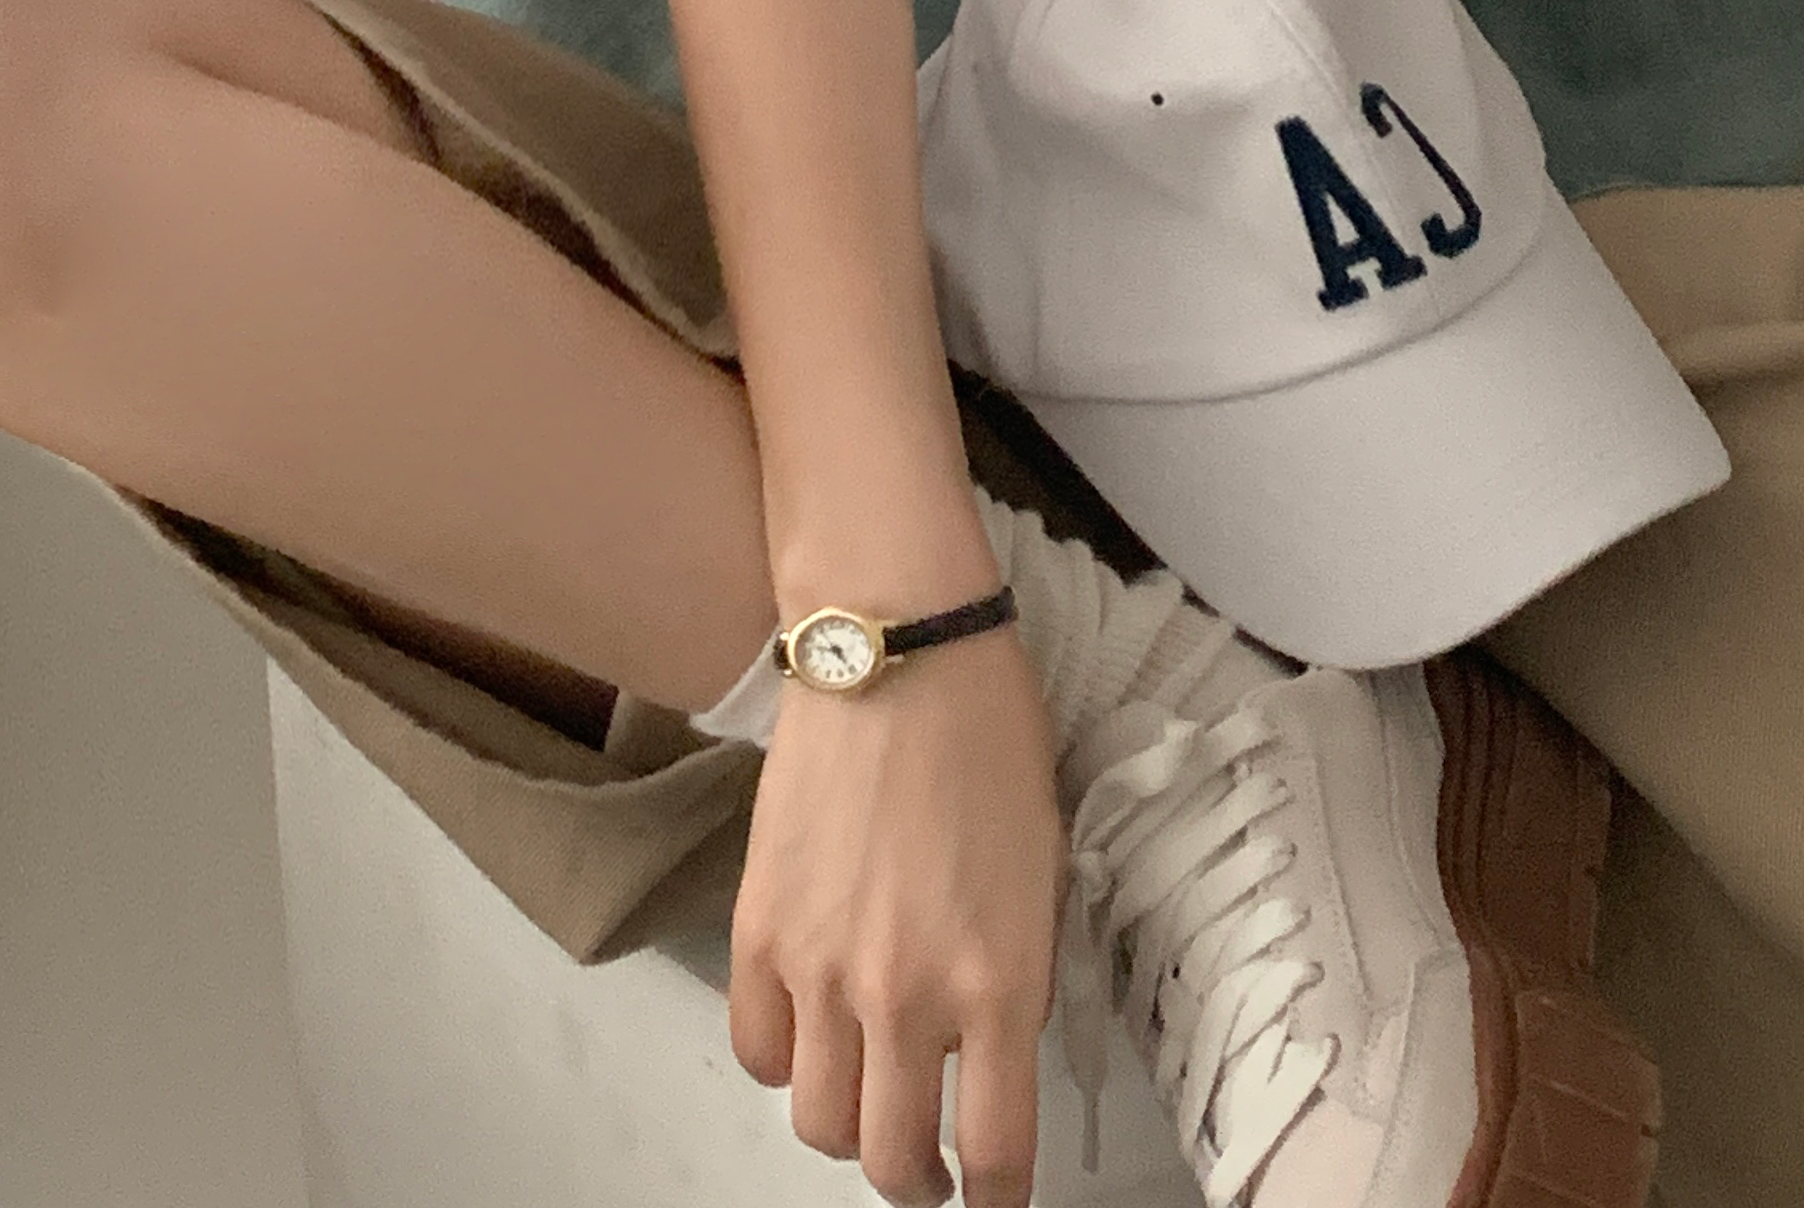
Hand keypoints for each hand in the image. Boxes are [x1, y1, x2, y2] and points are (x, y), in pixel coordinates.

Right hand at [726, 623, 1065, 1207]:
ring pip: (818, 1122)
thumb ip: (1019, 970)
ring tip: (871, 1107)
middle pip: (895, 1158)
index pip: (997, 1149)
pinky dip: (784, 1063)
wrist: (900, 650)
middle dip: (921, 1182)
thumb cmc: (992, 735)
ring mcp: (823, 969)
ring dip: (849, 1131)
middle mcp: (907, 994)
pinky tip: (812, 1037)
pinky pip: (758, 1049)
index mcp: (1000, 978)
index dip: (1001, 1198)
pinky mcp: (759, 930)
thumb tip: (998, 1043)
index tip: (1000, 1202)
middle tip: (933, 1168)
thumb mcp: (1045, 864)